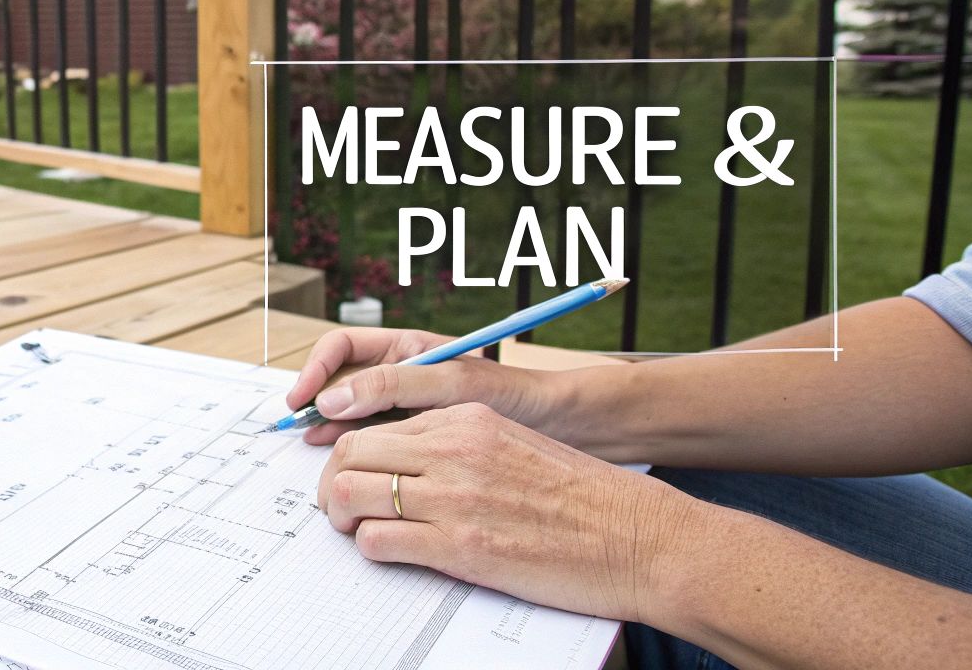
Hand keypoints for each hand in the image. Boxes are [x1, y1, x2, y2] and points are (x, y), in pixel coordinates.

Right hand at [286, 327, 558, 444]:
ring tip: (316, 446)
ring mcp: (405, 405)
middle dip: (316, 399)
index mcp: (405, 347)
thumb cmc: (510, 394)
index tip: (302, 397)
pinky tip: (345, 459)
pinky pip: (372, 436)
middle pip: (340, 379)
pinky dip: (353, 445)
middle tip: (301, 427)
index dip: (316, 368)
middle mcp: (399, 372)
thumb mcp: (450, 385)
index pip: (342, 347)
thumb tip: (335, 398)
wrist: (556, 424)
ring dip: (331, 425)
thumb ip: (391, 387)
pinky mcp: (414, 434)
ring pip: (352, 411)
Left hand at [315, 403, 695, 623]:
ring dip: (342, 514)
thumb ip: (461, 444)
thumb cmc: (585, 499)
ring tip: (353, 528)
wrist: (637, 538)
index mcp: (467, 420)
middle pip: (353, 451)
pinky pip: (380, 540)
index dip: (351, 451)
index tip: (349, 470)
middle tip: (338, 503)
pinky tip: (386, 551)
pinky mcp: (461, 547)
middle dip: (334, 479)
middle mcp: (454, 450)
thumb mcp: (516, 444)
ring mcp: (455, 498)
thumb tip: (411, 460)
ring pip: (354, 492)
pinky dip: (370, 548)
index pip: (377, 423)